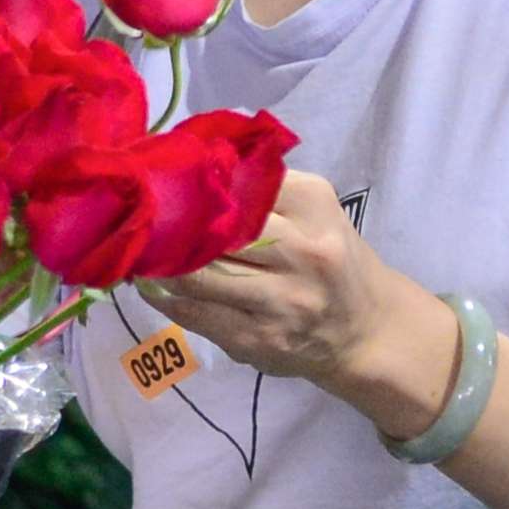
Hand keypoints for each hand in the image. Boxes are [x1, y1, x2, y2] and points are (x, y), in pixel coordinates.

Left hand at [134, 171, 457, 438]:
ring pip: (196, 274)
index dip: (195, 183)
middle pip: (214, 229)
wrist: (367, 331)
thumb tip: (185, 169)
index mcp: (314, 204)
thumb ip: (261, 190)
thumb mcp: (313, 212)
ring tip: (140, 252)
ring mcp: (280, 300)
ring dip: (159, 264)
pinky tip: (153, 286)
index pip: (237, 182)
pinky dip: (165, 297)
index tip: (162, 179)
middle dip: (170, 224)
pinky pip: (194, 314)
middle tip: (140, 217)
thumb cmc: (330, 260)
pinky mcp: (257, 340)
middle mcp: (303, 251)